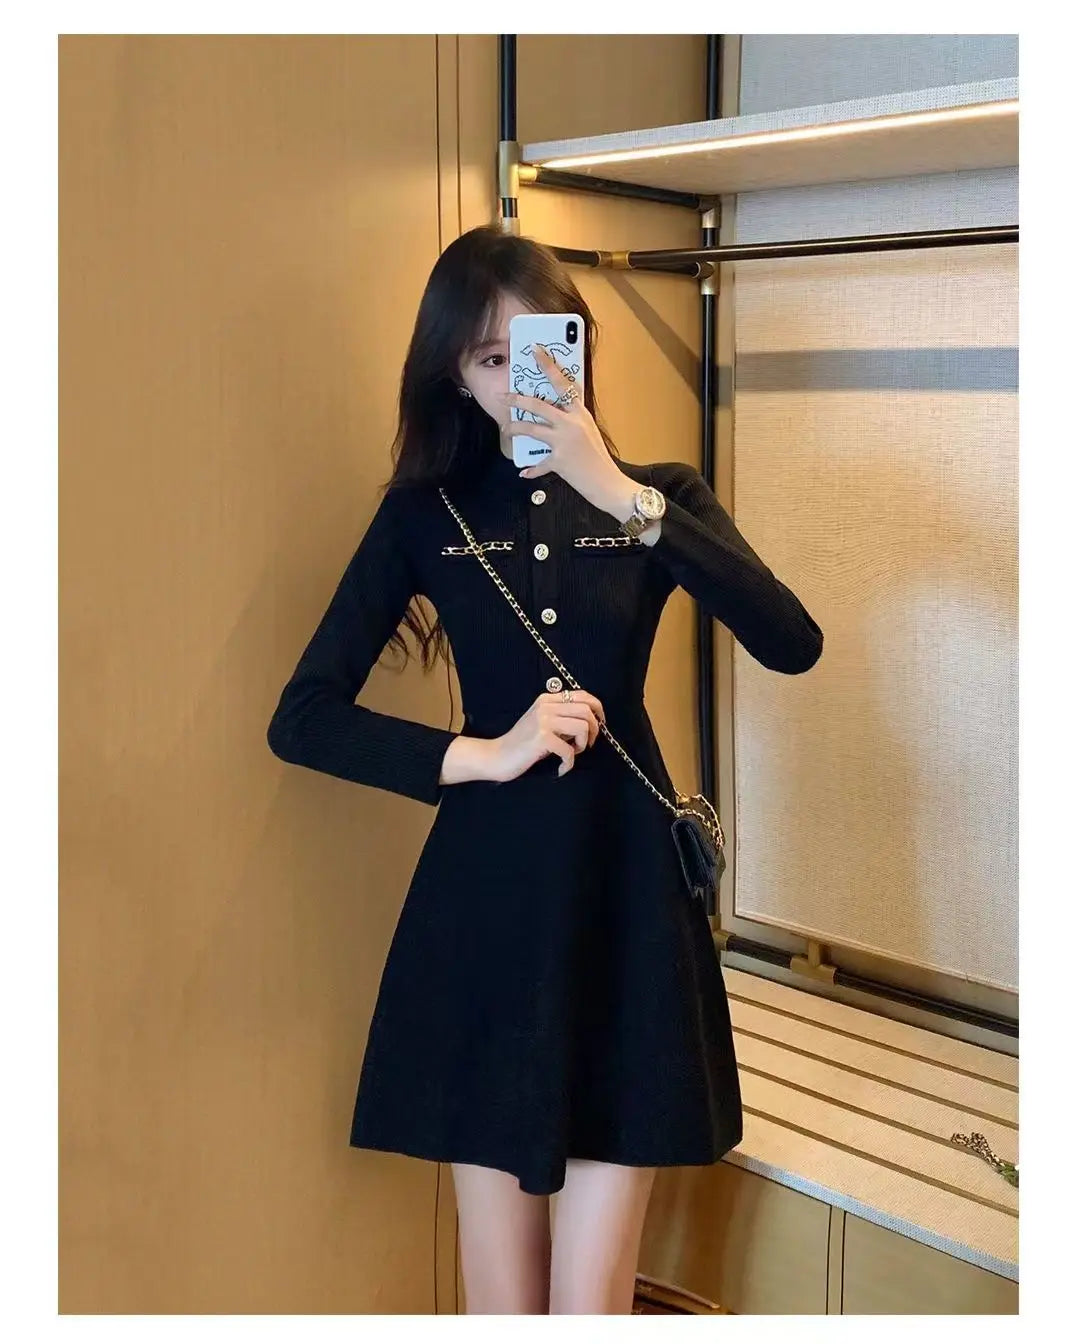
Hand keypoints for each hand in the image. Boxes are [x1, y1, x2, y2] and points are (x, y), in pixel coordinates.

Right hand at [489, 688, 605, 780]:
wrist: (496, 756)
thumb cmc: (522, 744)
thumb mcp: (542, 722)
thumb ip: (561, 716)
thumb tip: (591, 721)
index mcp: (547, 699)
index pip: (583, 695)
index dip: (598, 709)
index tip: (600, 724)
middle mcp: (546, 706)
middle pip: (587, 711)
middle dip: (594, 731)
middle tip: (585, 746)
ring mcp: (543, 721)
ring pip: (583, 727)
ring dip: (582, 746)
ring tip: (571, 754)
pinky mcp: (541, 738)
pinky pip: (570, 750)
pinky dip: (569, 763)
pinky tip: (561, 768)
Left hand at [502, 344, 636, 519]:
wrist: (607, 482)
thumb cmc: (598, 457)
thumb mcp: (588, 431)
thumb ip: (571, 420)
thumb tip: (551, 415)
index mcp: (580, 413)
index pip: (562, 383)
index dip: (548, 366)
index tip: (535, 351)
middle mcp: (571, 423)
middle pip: (537, 405)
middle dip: (516, 399)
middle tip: (502, 396)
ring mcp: (563, 441)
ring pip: (531, 428)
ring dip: (515, 428)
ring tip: (506, 428)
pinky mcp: (558, 460)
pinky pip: (537, 463)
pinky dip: (530, 470)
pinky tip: (523, 472)